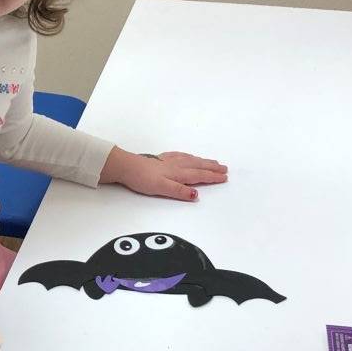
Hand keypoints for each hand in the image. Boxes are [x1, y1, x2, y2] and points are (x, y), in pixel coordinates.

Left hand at [102, 146, 227, 202]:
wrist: (126, 167)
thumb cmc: (143, 179)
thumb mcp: (162, 188)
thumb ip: (179, 191)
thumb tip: (196, 194)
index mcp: (178, 174)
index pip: (199, 175)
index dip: (212, 177)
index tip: (224, 177)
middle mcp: (176, 165)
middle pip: (198, 166)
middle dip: (212, 168)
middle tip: (224, 168)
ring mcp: (168, 161)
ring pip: (191, 160)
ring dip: (203, 161)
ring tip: (212, 161)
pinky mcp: (160, 159)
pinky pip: (180, 156)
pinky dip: (188, 156)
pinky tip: (188, 156)